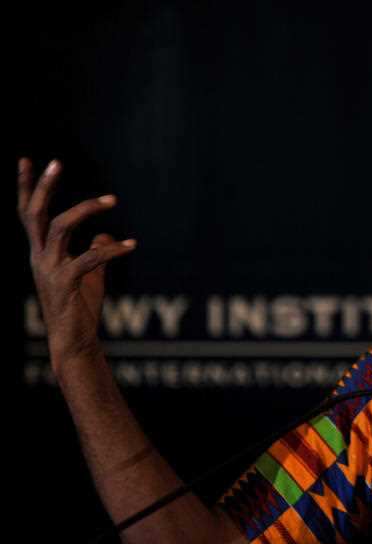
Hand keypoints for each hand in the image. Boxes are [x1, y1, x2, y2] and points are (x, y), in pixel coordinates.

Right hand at [17, 158, 136, 373]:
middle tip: (57, 162)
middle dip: (44, 186)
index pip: (28, 214)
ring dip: (86, 209)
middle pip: (34, 213)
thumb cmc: (79, 309)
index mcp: (41, 252)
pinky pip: (89, 257)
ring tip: (112, 199)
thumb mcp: (90, 276)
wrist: (74, 342)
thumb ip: (95, 252)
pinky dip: (112, 250)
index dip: (26, 187)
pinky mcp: (65, 283)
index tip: (27, 159)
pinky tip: (132, 246)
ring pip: (60, 227)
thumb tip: (105, 235)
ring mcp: (49, 270)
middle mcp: (39, 257)